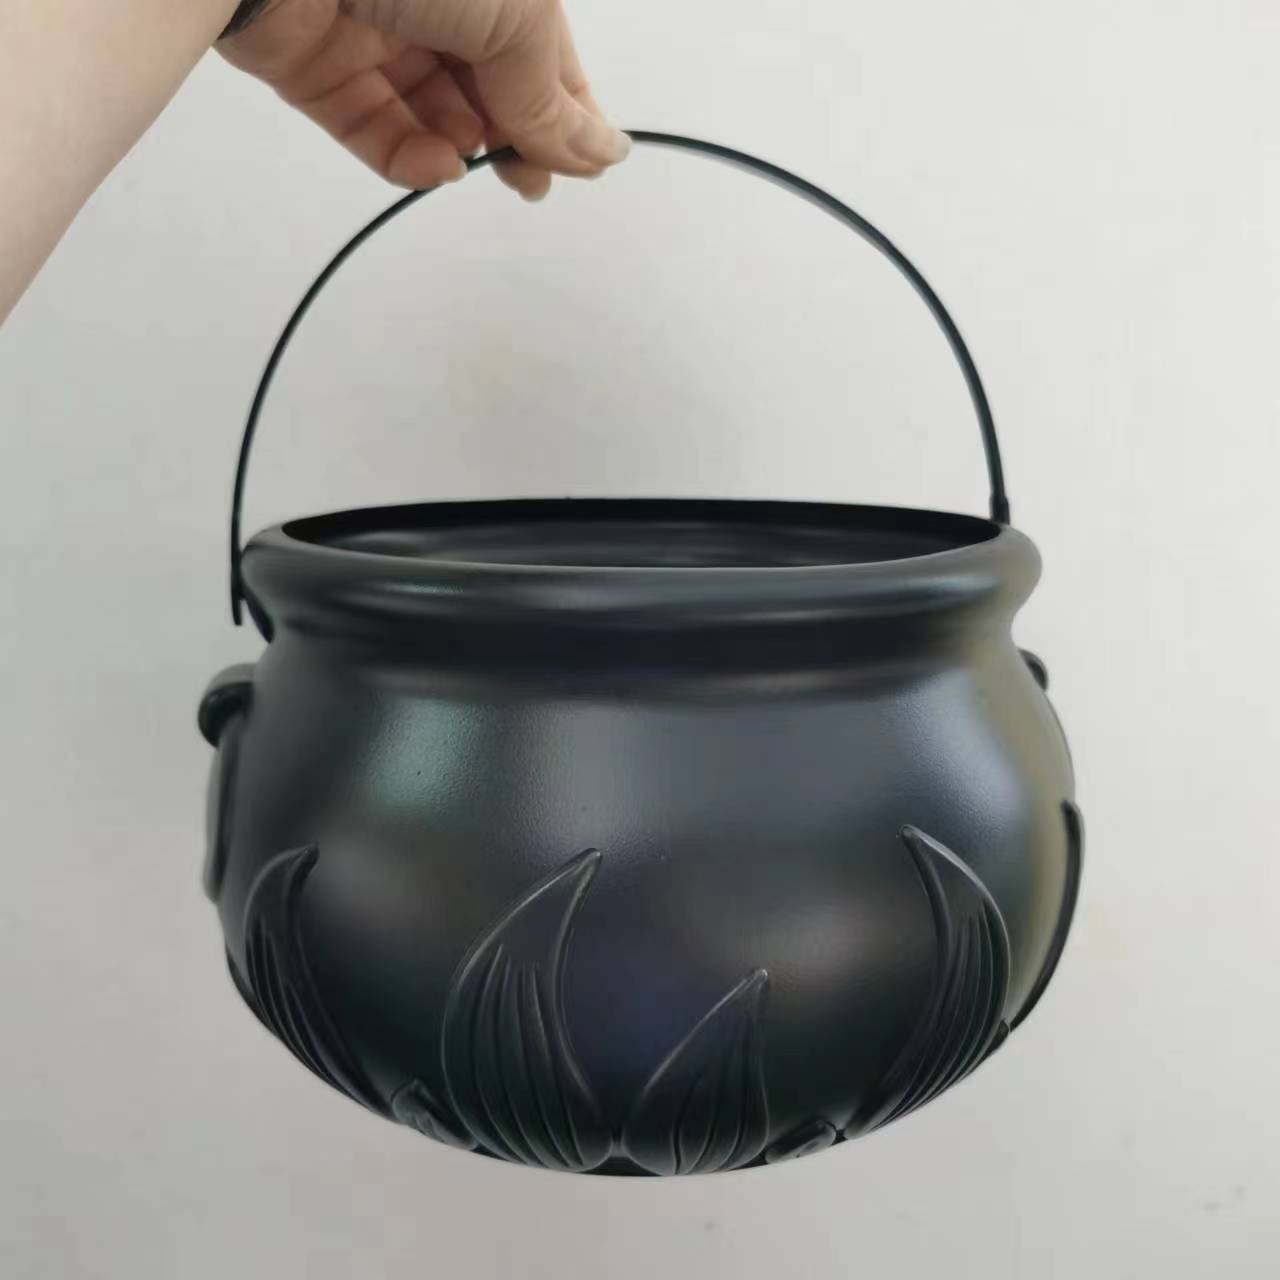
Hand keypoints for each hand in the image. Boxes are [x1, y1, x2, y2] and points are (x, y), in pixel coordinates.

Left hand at [218, 0, 628, 200]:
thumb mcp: (515, 25)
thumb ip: (552, 100)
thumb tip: (604, 154)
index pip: (543, 56)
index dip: (567, 113)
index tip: (585, 169)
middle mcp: (434, 0)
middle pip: (487, 87)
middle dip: (513, 138)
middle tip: (529, 184)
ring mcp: (373, 32)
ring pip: (431, 114)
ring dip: (462, 144)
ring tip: (475, 158)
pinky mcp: (318, 70)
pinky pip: (374, 128)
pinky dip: (408, 156)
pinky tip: (436, 164)